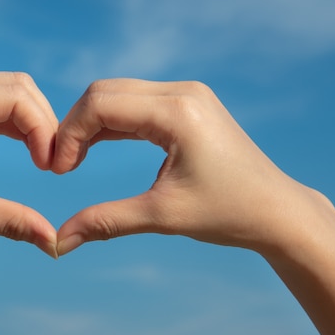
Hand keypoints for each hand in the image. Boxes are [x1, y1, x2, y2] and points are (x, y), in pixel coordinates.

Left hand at [0, 72, 58, 257]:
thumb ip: (11, 221)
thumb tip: (55, 243)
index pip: (15, 97)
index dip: (43, 129)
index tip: (50, 168)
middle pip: (16, 85)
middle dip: (42, 120)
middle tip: (51, 161)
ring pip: (6, 89)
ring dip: (30, 119)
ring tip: (41, 156)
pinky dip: (13, 121)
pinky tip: (26, 146)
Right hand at [52, 79, 310, 255]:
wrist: (276, 211)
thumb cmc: (228, 213)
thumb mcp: (162, 217)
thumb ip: (105, 222)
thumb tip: (57, 243)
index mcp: (178, 112)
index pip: (101, 104)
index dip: (69, 134)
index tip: (58, 170)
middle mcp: (183, 92)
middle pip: (105, 91)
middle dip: (75, 126)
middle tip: (62, 165)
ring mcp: (187, 94)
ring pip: (118, 94)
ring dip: (91, 124)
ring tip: (74, 160)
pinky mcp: (188, 104)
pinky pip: (136, 104)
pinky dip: (112, 123)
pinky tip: (95, 148)